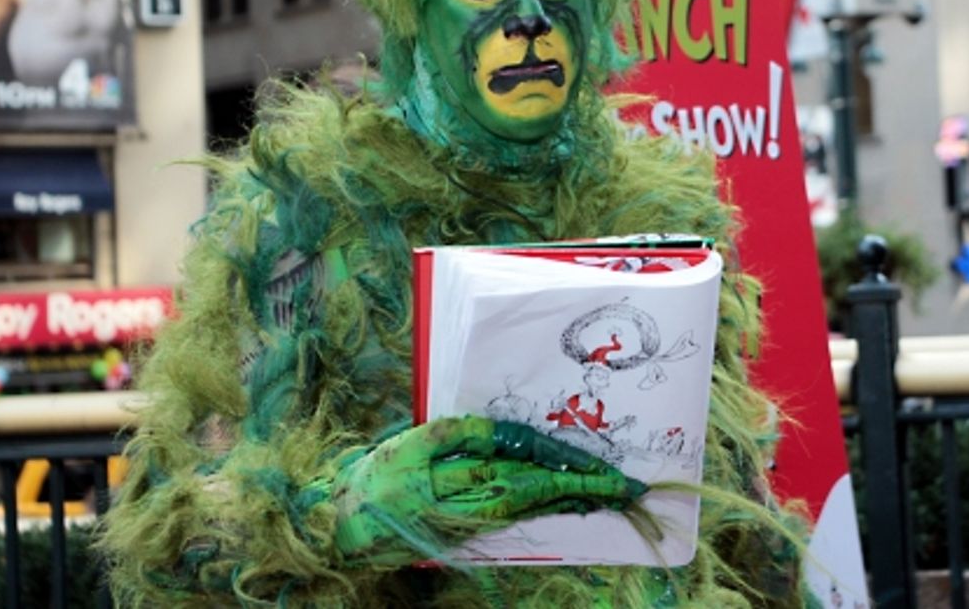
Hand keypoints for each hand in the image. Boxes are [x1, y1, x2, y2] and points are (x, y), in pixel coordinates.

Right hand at [333, 416, 644, 562]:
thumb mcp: (417, 443)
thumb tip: (515, 436)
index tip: (598, 465)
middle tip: (624, 486)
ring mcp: (468, 524)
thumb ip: (466, 434)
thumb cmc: (379, 475)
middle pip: (532, 492)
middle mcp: (465, 506)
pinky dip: (546, 508)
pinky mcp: (468, 534)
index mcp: (450, 477)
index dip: (560, 463)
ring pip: (528, 508)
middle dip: (580, 487)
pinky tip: (570, 501)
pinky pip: (515, 518)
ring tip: (608, 492)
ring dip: (570, 500)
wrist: (343, 526)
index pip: (519, 466)